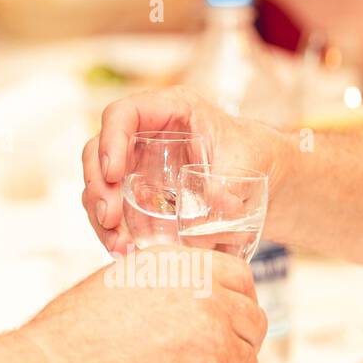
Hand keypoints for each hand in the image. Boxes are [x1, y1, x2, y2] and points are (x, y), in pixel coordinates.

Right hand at [26, 249, 267, 362]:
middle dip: (237, 344)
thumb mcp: (121, 284)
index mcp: (185, 267)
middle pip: (254, 322)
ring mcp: (217, 343)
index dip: (238, 303)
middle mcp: (209, 298)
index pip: (241, 278)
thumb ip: (166, 287)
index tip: (228, 320)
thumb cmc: (73, 336)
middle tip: (205, 361)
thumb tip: (191, 304)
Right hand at [82, 87, 287, 254]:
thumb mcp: (249, 162)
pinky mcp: (138, 195)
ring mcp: (137, 166)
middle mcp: (145, 135)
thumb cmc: (255, 156)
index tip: (113, 174)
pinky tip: (123, 251)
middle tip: (110, 219)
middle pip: (99, 152)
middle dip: (98, 186)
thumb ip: (231, 182)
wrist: (264, 179)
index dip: (110, 141)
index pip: (123, 114)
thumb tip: (212, 210)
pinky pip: (113, 210)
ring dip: (100, 216)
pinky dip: (113, 232)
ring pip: (100, 185)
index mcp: (170, 110)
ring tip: (118, 245)